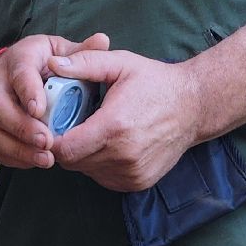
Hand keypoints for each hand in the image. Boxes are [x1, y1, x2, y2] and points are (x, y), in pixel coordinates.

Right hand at [0, 32, 110, 169]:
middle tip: (47, 141)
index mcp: (19, 59)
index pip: (19, 73)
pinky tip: (35, 162)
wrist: (8, 75)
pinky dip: (14, 158)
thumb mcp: (60, 51)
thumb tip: (103, 41)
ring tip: (46, 159)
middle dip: (22, 127)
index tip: (40, 109)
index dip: (28, 91)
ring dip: (18, 148)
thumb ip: (81, 51)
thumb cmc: (42, 62)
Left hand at [48, 50, 206, 191]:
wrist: (194, 106)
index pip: (64, 149)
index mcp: (114, 127)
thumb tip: (51, 63)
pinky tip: (108, 143)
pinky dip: (99, 163)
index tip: (52, 123)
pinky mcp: (138, 182)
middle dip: (65, 144)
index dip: (51, 138)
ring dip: (82, 155)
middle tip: (70, 123)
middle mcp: (123, 156)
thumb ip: (84, 63)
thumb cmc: (155, 82)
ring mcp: (132, 173)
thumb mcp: (120, 63)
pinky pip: (104, 177)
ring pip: (87, 171)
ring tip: (92, 130)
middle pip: (72, 162)